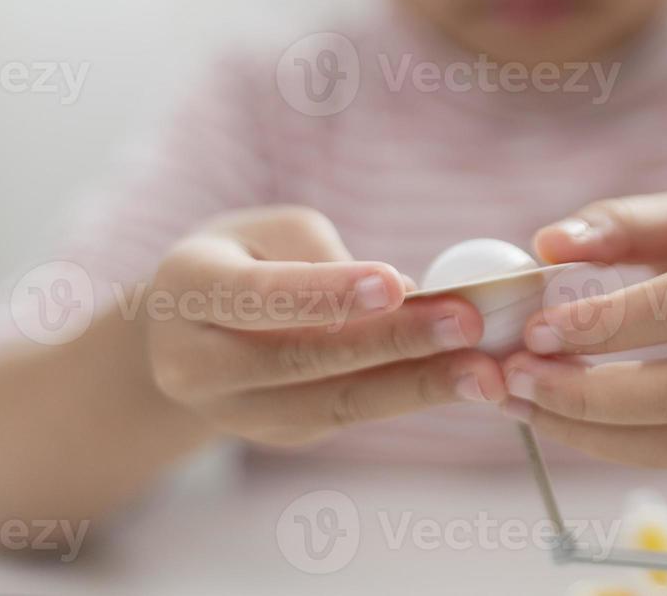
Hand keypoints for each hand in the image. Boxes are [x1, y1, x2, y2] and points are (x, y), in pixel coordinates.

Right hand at [146, 206, 506, 447]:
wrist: (181, 335)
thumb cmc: (238, 260)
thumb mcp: (264, 232)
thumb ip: (323, 254)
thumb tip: (405, 295)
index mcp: (188, 292)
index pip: (260, 295)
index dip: (328, 293)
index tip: (395, 284)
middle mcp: (199, 363)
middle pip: (306, 358)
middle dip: (394, 342)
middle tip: (466, 324)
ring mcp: (239, 412)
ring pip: (336, 401)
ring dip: (419, 386)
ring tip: (484, 373)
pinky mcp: (282, 434)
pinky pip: (352, 414)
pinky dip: (413, 395)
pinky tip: (466, 380)